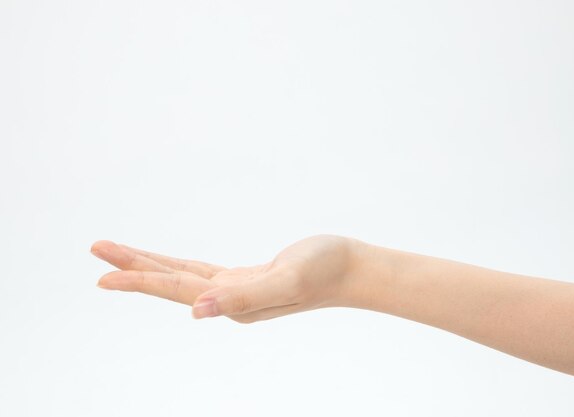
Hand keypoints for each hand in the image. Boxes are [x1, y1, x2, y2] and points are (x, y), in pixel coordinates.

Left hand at [91, 234, 359, 322]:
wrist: (351, 269)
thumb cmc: (326, 270)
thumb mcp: (287, 279)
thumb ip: (244, 296)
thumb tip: (197, 311)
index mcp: (233, 302)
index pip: (177, 290)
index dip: (139, 280)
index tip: (101, 275)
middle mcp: (229, 301)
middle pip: (171, 283)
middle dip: (133, 268)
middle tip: (97, 250)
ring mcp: (237, 292)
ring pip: (183, 277)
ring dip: (152, 265)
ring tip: (121, 255)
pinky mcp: (247, 280)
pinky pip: (202, 273)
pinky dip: (180, 267)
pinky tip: (171, 267)